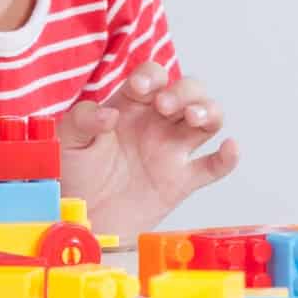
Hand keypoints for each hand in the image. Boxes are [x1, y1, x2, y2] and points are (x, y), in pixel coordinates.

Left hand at [56, 63, 239, 238]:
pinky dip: (228, 157)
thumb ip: (82, 119)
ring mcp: (172, 150)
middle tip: (165, 106)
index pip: (152, 77)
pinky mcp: (182, 181)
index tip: (139, 90)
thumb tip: (110, 114)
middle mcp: (157, 123)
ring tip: (193, 119)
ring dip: (208, 111)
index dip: (151, 77)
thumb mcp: (67, 140)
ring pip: (207, 120)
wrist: (81, 220)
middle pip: (188, 91)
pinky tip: (230, 148)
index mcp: (130, 106)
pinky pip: (214, 166)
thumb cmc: (74, 176)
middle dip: (183, 91)